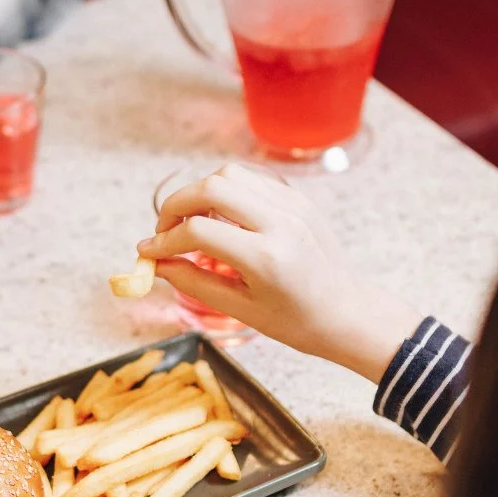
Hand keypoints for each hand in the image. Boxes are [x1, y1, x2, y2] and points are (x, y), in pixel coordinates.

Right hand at [138, 163, 422, 383]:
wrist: (348, 313)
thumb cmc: (298, 321)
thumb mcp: (241, 309)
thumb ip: (194, 282)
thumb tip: (156, 263)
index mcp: (267, 257)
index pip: (199, 231)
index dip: (165, 240)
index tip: (148, 252)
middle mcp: (281, 222)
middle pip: (212, 187)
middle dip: (176, 205)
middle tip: (164, 230)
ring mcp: (293, 205)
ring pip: (230, 175)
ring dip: (200, 193)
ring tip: (191, 224)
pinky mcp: (298, 199)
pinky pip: (251, 180)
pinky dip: (226, 192)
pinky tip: (220, 219)